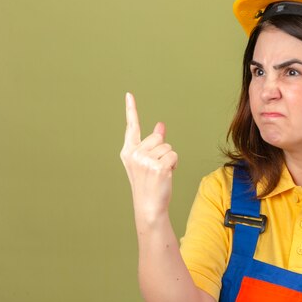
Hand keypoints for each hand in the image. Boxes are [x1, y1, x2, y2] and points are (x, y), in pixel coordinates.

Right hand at [120, 92, 177, 220]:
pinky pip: (174, 155)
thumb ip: (153, 143)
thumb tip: (160, 125)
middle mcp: (134, 154)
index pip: (131, 127)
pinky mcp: (158, 166)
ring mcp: (145, 160)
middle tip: (156, 168)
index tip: (129, 95)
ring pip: (168, 147)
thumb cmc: (149, 184)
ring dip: (169, 159)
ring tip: (160, 173)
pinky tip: (166, 175)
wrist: (149, 206)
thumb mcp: (148, 162)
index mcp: (128, 152)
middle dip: (162, 150)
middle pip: (158, 138)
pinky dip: (174, 165)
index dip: (131, 109)